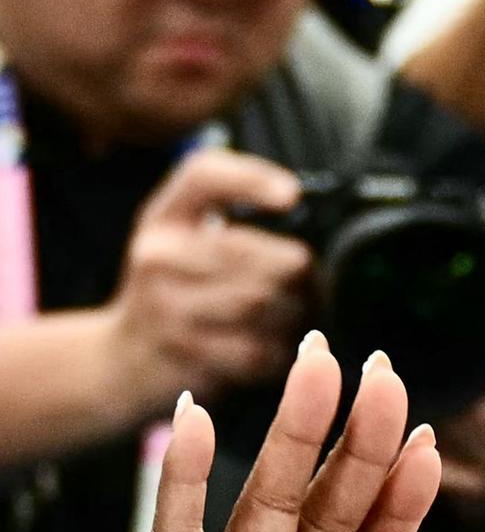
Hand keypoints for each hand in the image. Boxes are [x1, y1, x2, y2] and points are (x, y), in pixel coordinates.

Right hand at [104, 151, 315, 420]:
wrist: (124, 356)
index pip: (203, 176)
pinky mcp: (182, 354)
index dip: (251, 178)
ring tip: (299, 312)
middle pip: (254, 250)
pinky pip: (255, 349)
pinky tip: (276, 344)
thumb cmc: (175, 284)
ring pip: (260, 301)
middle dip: (300, 270)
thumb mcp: (183, 231)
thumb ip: (230, 198)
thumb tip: (293, 195)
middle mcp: (156, 256)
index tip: (291, 195)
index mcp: (164, 218)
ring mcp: (164, 307)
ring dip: (295, 311)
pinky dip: (278, 350)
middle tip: (313, 282)